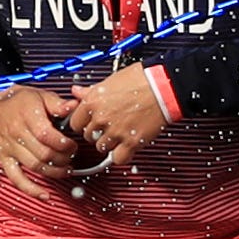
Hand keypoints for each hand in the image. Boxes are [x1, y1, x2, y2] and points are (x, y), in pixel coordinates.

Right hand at [0, 85, 94, 192]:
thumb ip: (57, 103)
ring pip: (35, 167)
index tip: (73, 146)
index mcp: (27, 116)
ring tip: (66, 170)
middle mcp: (17, 133)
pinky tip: (45, 196)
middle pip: (44, 154)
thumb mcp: (39, 95)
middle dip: (63, 159)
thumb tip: (75, 106)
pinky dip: (31, 190)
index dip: (64, 145)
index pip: (47, 136)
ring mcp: (9, 148)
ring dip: (54, 172)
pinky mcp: (4, 159)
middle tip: (71, 157)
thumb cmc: (17, 100)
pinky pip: (16, 178)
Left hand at [65, 64, 179, 169]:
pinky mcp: (132, 142)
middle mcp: (101, 118)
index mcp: (93, 102)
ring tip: (119, 134)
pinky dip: (122, 155)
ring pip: (101, 148)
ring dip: (109, 143)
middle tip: (108, 126)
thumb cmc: (141, 79)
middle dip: (97, 132)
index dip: (83, 123)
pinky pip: (118, 158)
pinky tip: (126, 147)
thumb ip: (90, 91)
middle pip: (88, 136)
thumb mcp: (110, 80)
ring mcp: (116, 132)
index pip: (74, 123)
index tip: (90, 122)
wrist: (163, 86)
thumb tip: (76, 91)